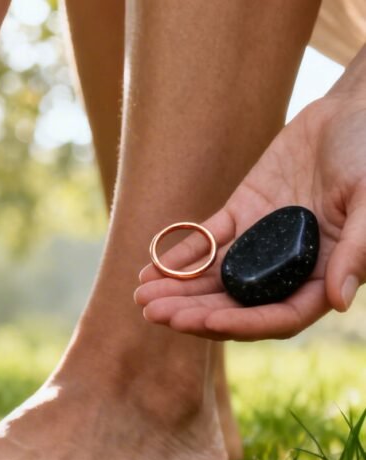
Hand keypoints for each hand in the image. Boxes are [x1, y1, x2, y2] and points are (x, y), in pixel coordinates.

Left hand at [134, 93, 365, 339]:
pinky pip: (207, 241)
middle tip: (153, 314)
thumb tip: (337, 301)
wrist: (353, 110)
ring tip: (141, 298)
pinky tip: (150, 270)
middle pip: (236, 303)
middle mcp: (289, 267)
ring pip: (215, 277)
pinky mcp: (243, 214)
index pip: (279, 316)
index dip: (242, 323)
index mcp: (325, 274)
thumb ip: (358, 250)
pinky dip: (180, 257)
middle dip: (194, 311)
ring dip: (178, 291)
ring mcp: (262, 242)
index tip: (205, 321)